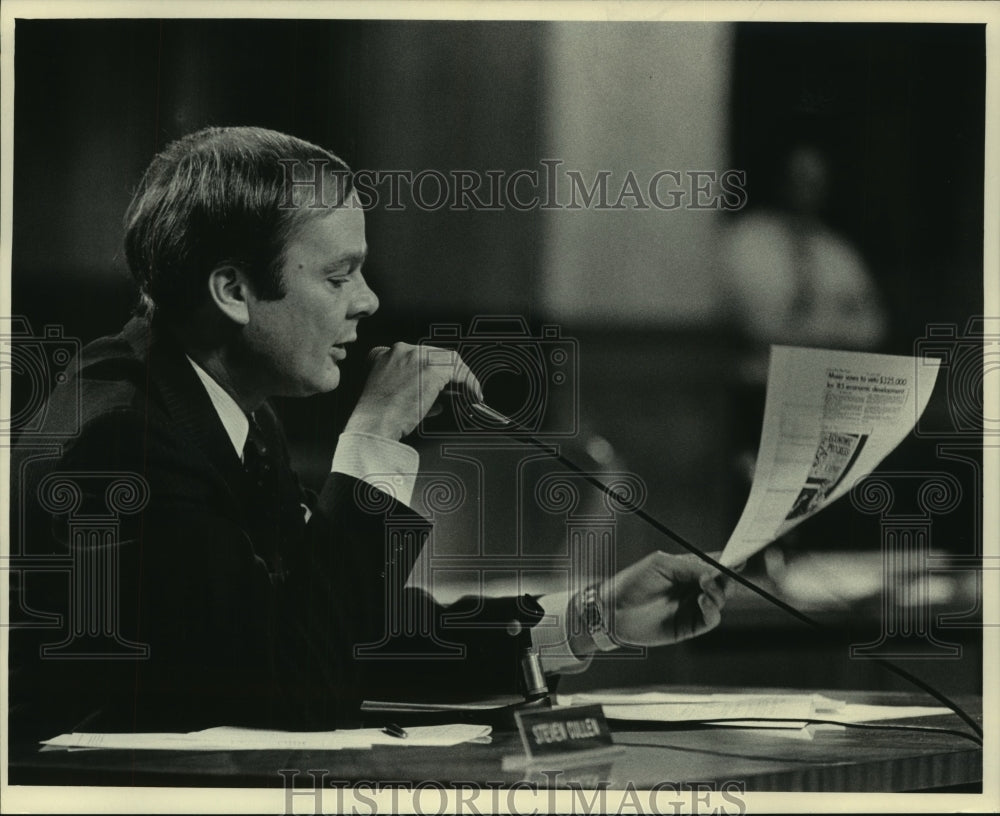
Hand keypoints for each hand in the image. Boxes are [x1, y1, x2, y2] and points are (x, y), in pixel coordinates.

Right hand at [344, 343, 482, 440]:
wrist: (373, 423)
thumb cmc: (378, 416)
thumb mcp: (390, 394)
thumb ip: (412, 389)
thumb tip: (438, 399)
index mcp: (388, 354)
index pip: (420, 356)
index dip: (435, 370)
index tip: (442, 383)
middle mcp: (402, 351)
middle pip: (436, 355)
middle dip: (449, 373)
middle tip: (459, 389)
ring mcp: (416, 357)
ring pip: (449, 360)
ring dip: (461, 376)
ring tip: (468, 391)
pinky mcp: (430, 369)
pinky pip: (458, 370)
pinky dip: (469, 382)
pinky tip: (472, 394)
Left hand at [593, 551, 731, 650]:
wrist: (613, 610)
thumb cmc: (632, 582)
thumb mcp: (662, 564)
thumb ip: (690, 566)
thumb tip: (715, 570)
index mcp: (686, 570)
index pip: (713, 564)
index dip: (728, 561)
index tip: (740, 556)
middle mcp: (692, 588)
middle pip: (722, 583)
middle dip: (728, 576)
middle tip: (726, 571)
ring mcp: (692, 607)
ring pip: (719, 600)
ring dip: (719, 591)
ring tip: (705, 585)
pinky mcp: (689, 626)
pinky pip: (710, 619)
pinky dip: (712, 608)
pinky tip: (703, 599)